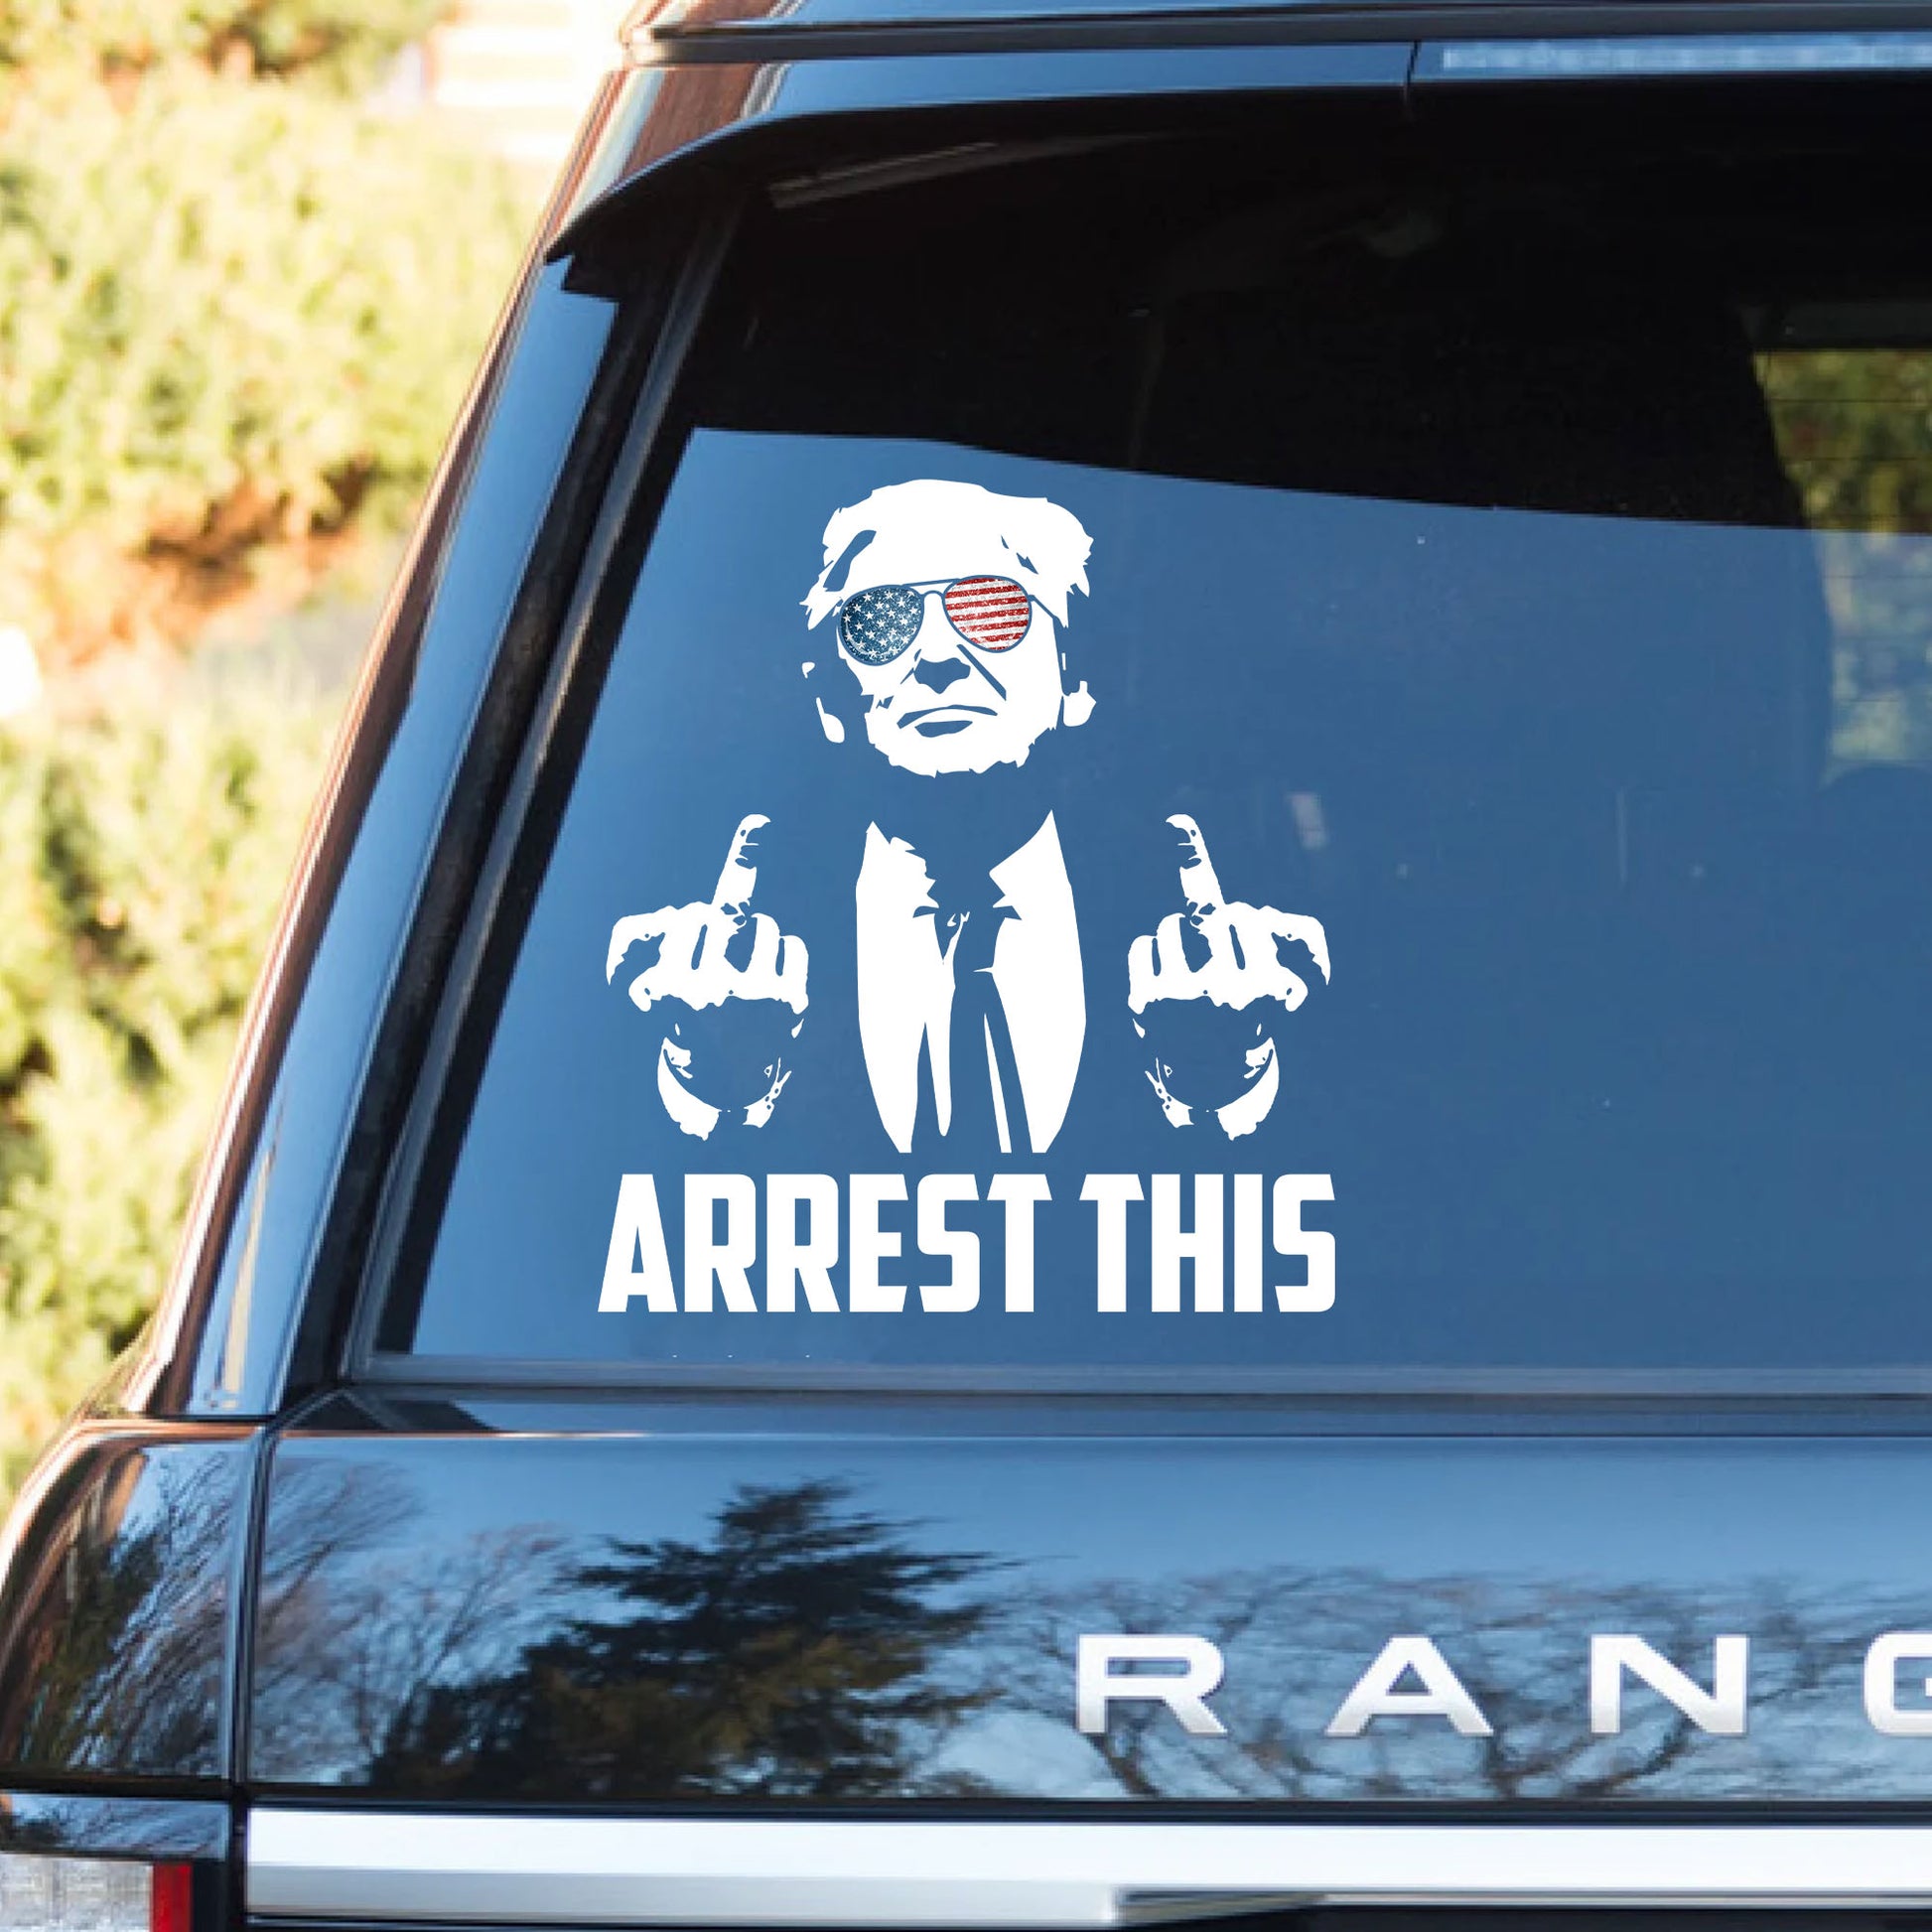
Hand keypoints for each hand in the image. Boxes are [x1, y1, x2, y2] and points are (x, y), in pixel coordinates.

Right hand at [606, 815, 808, 1138]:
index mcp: (672, 989)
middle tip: (720, 954)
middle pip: (722, 914)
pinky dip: (783, 953)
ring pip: (763, 925)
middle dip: (719, 926)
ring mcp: (759, 999)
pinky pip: (793, 944)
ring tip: (746, 971)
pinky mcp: (792, 1004)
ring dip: (753, 938)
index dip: (702, 913)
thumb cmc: (679, 1023)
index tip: (729, 880)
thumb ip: (636, 938)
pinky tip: (771, 980)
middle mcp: (715, 995)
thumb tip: (674, 908)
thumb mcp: (641, 984)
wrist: (722, 1088)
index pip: (689, 919)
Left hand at [1126, 815, 1329, 1137]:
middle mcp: (1222, 996)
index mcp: (1264, 990)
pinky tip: (1167, 981)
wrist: (1213, 1072)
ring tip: (1192, 968)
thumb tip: (1266, 913)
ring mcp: (1178, 1000)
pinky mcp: (1143, 1003)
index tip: (1196, 854)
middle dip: (1216, 924)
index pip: (1248, 918)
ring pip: (1172, 924)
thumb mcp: (1297, 979)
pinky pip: (1142, 944)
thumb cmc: (1257, 1011)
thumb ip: (1304, 939)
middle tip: (1216, 949)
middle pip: (1211, 915)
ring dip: (1183, 936)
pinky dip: (1153, 954)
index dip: (1241, 917)